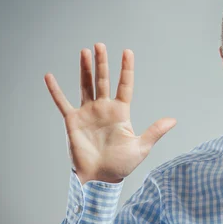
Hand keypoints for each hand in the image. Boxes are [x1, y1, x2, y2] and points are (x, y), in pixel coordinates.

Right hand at [45, 43, 176, 184]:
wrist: (101, 178)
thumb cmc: (121, 165)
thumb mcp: (141, 147)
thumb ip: (155, 131)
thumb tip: (173, 120)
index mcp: (121, 113)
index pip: (124, 86)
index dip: (126, 69)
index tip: (127, 51)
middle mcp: (104, 109)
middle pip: (103, 81)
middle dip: (102, 63)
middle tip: (100, 45)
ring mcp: (88, 113)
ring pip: (86, 86)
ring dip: (85, 69)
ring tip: (84, 51)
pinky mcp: (73, 121)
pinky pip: (62, 102)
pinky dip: (55, 90)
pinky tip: (49, 76)